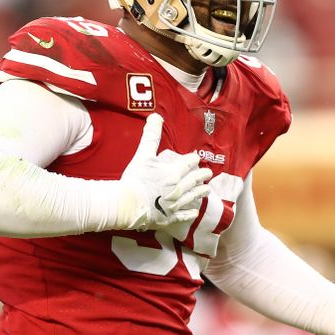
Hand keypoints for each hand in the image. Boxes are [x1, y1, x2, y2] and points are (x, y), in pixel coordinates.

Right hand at [119, 113, 212, 229]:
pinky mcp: (169, 217)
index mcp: (173, 172)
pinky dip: (189, 213)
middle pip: (194, 180)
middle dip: (202, 175)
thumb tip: (156, 117)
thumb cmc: (135, 179)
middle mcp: (178, 188)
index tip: (196, 159)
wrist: (126, 204)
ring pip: (192, 197)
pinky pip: (183, 215)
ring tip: (207, 190)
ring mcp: (175, 204)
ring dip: (201, 192)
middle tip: (207, 173)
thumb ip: (151, 136)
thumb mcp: (143, 154)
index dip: (193, 160)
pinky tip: (194, 212)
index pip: (189, 163)